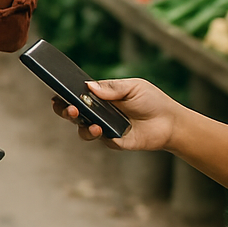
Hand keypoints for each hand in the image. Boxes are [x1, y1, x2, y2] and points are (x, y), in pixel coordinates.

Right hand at [51, 78, 179, 151]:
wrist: (170, 123)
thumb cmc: (152, 101)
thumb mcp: (133, 87)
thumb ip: (112, 88)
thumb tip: (89, 86)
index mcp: (100, 95)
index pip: (76, 93)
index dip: (64, 93)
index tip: (57, 91)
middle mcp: (98, 112)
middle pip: (72, 112)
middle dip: (64, 110)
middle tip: (69, 108)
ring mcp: (104, 127)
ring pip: (82, 128)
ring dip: (80, 124)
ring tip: (86, 120)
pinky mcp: (112, 140)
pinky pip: (98, 138)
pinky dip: (96, 134)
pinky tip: (101, 129)